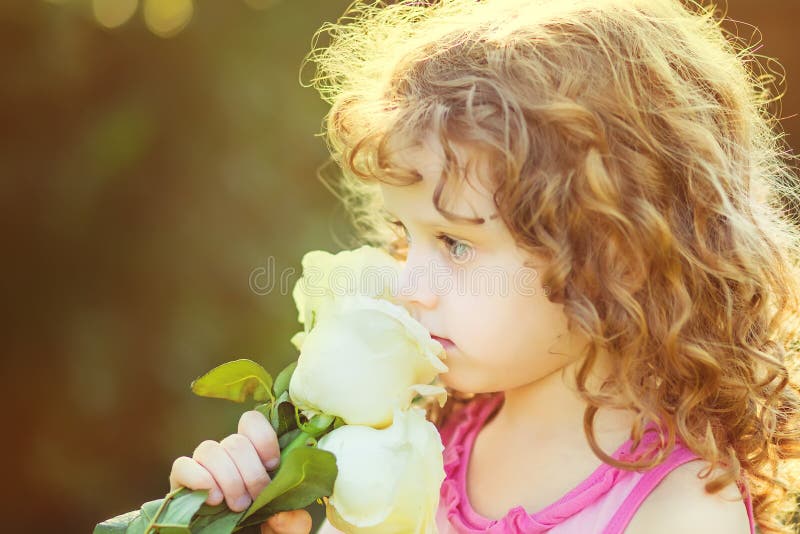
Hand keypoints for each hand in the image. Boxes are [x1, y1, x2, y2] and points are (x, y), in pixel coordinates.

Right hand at [168, 409, 312, 533]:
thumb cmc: (259, 526)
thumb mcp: (284, 527)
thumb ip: (293, 521)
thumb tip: (281, 515)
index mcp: (252, 453)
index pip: (251, 421)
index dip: (263, 439)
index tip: (272, 465)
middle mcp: (227, 454)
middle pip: (236, 442)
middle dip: (250, 474)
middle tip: (254, 499)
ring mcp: (203, 466)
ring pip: (210, 450)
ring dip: (228, 479)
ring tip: (236, 506)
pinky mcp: (181, 481)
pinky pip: (182, 465)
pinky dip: (197, 478)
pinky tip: (212, 497)